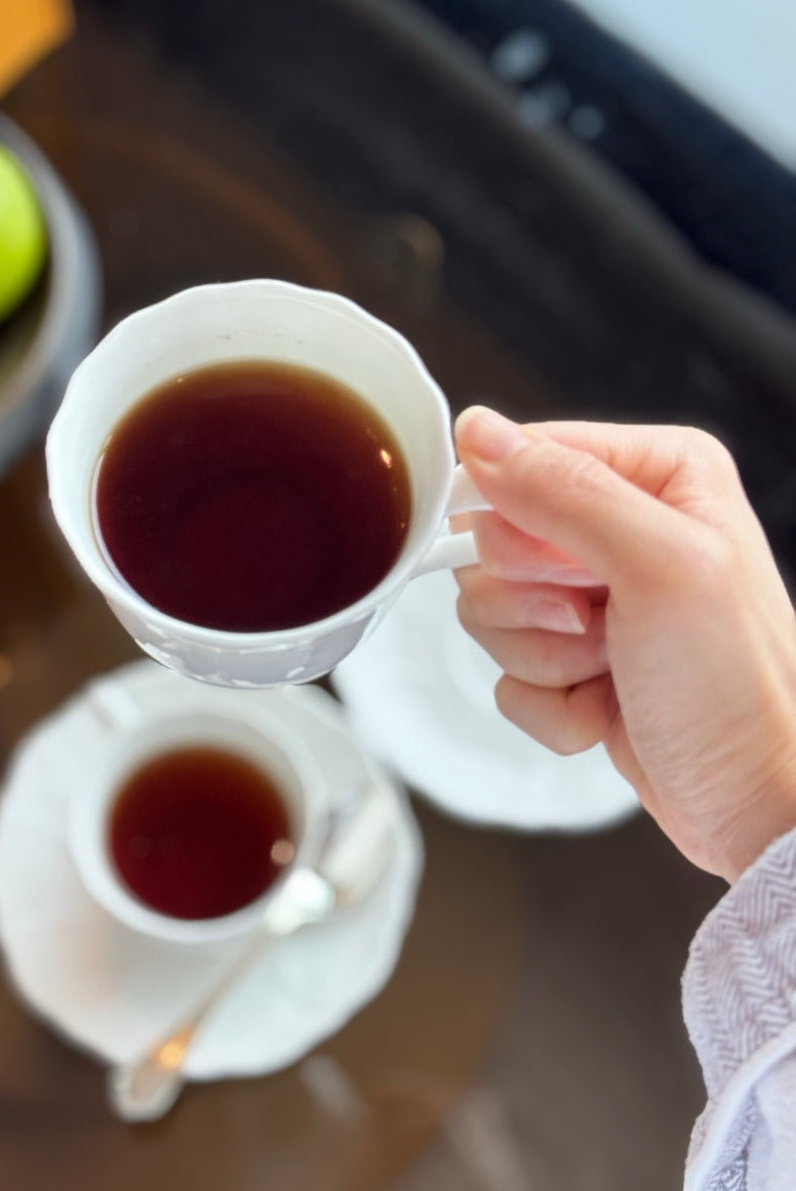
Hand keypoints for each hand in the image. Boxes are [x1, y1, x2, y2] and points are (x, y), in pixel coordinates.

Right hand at [453, 406, 795, 882]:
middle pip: (492, 540)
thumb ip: (565, 491)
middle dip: (530, 600)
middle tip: (597, 624)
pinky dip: (548, 702)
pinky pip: (505, 670)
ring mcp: (596, 595)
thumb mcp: (659, 567)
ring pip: (490, 608)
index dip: (516, 522)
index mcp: (656, 474)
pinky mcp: (576, 657)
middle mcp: (623, 524)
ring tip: (610, 669)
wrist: (762, 806)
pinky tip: (606, 705)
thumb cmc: (742, 690)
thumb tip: (479, 433)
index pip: (521, 458)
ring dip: (541, 656)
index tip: (564, 573)